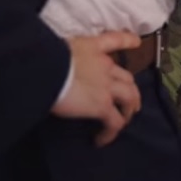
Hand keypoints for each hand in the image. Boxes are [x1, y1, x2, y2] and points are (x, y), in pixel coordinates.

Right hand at [52, 31, 144, 146]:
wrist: (44, 68)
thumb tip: (56, 67)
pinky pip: (114, 121)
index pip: (114, 40)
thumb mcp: (56, 49)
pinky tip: (101, 140)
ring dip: (128, 110)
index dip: (128, 41)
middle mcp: (104, 66)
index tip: (137, 42)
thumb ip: (63, 57)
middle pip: (127, 78)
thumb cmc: (43, 56)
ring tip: (123, 121)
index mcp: (92, 48)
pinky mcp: (102, 105)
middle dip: (131, 91)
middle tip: (132, 103)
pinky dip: (111, 132)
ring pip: (129, 98)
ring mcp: (107, 86)